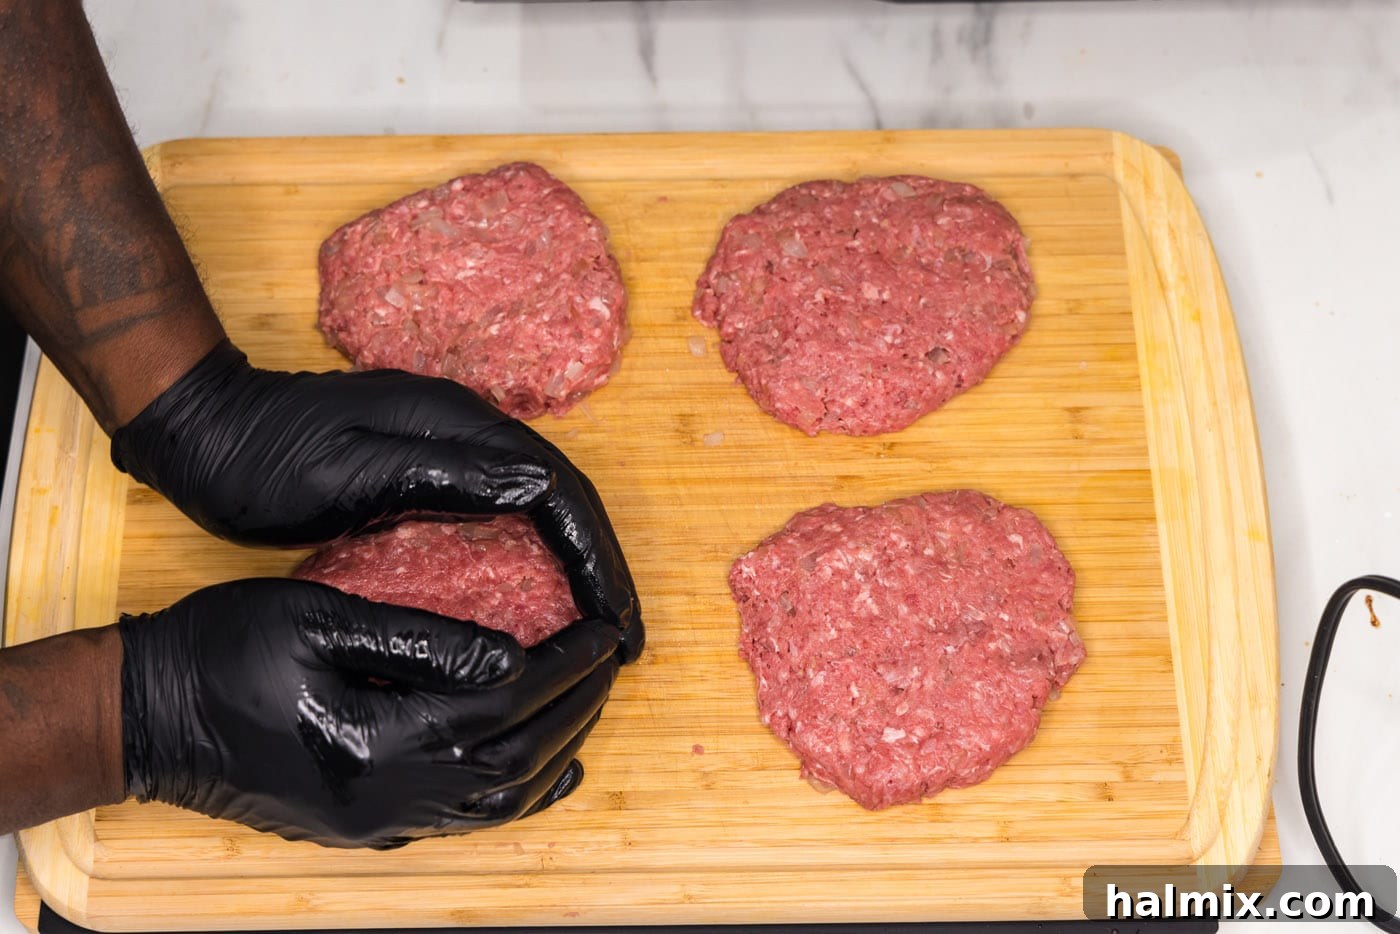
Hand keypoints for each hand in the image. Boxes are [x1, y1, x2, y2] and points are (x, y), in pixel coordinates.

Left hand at [110, 341, 642, 659]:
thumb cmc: (265, 460)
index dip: (595, 556)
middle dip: (601, 565)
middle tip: (624, 638)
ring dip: (578, 564)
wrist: (205, 432)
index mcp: (457, 424)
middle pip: (563, 495)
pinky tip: (541, 604)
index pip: (558, 488)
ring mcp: (451, 446)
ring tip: (600, 627)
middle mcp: (467, 428)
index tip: (615, 621)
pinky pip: (510, 516)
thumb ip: (443, 473)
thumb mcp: (348, 473)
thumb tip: (543, 483)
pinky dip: (539, 561)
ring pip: (542, 506)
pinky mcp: (432, 470)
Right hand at [119, 579, 620, 848]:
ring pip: (499, 799)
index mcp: (376, 738)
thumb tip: (508, 653)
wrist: (143, 719)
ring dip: (557, 750)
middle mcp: (387, 796)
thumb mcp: (316, 619)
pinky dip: (519, 797)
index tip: (601, 629)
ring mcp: (377, 822)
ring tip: (593, 704)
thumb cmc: (220, 652)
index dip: (562, 663)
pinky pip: (465, 823)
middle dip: (576, 704)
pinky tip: (549, 773)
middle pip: (514, 755)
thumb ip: (417, 639)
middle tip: (613, 658)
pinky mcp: (365, 828)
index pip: (504, 701)